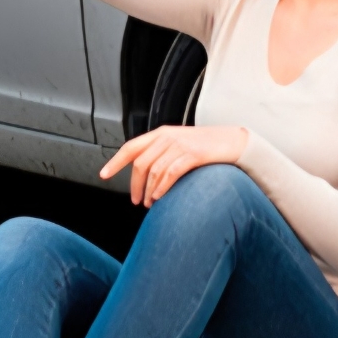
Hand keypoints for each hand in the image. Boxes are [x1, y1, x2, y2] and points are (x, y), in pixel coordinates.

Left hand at [100, 125, 248, 206]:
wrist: (234, 141)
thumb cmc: (208, 146)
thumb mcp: (181, 144)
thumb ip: (163, 153)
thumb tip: (145, 174)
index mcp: (161, 133)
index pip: (131, 147)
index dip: (115, 162)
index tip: (103, 175)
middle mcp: (167, 136)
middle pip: (140, 163)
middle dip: (135, 185)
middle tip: (136, 201)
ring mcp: (180, 144)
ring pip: (154, 171)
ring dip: (149, 191)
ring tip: (150, 203)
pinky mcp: (193, 154)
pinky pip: (170, 173)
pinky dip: (162, 188)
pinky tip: (160, 197)